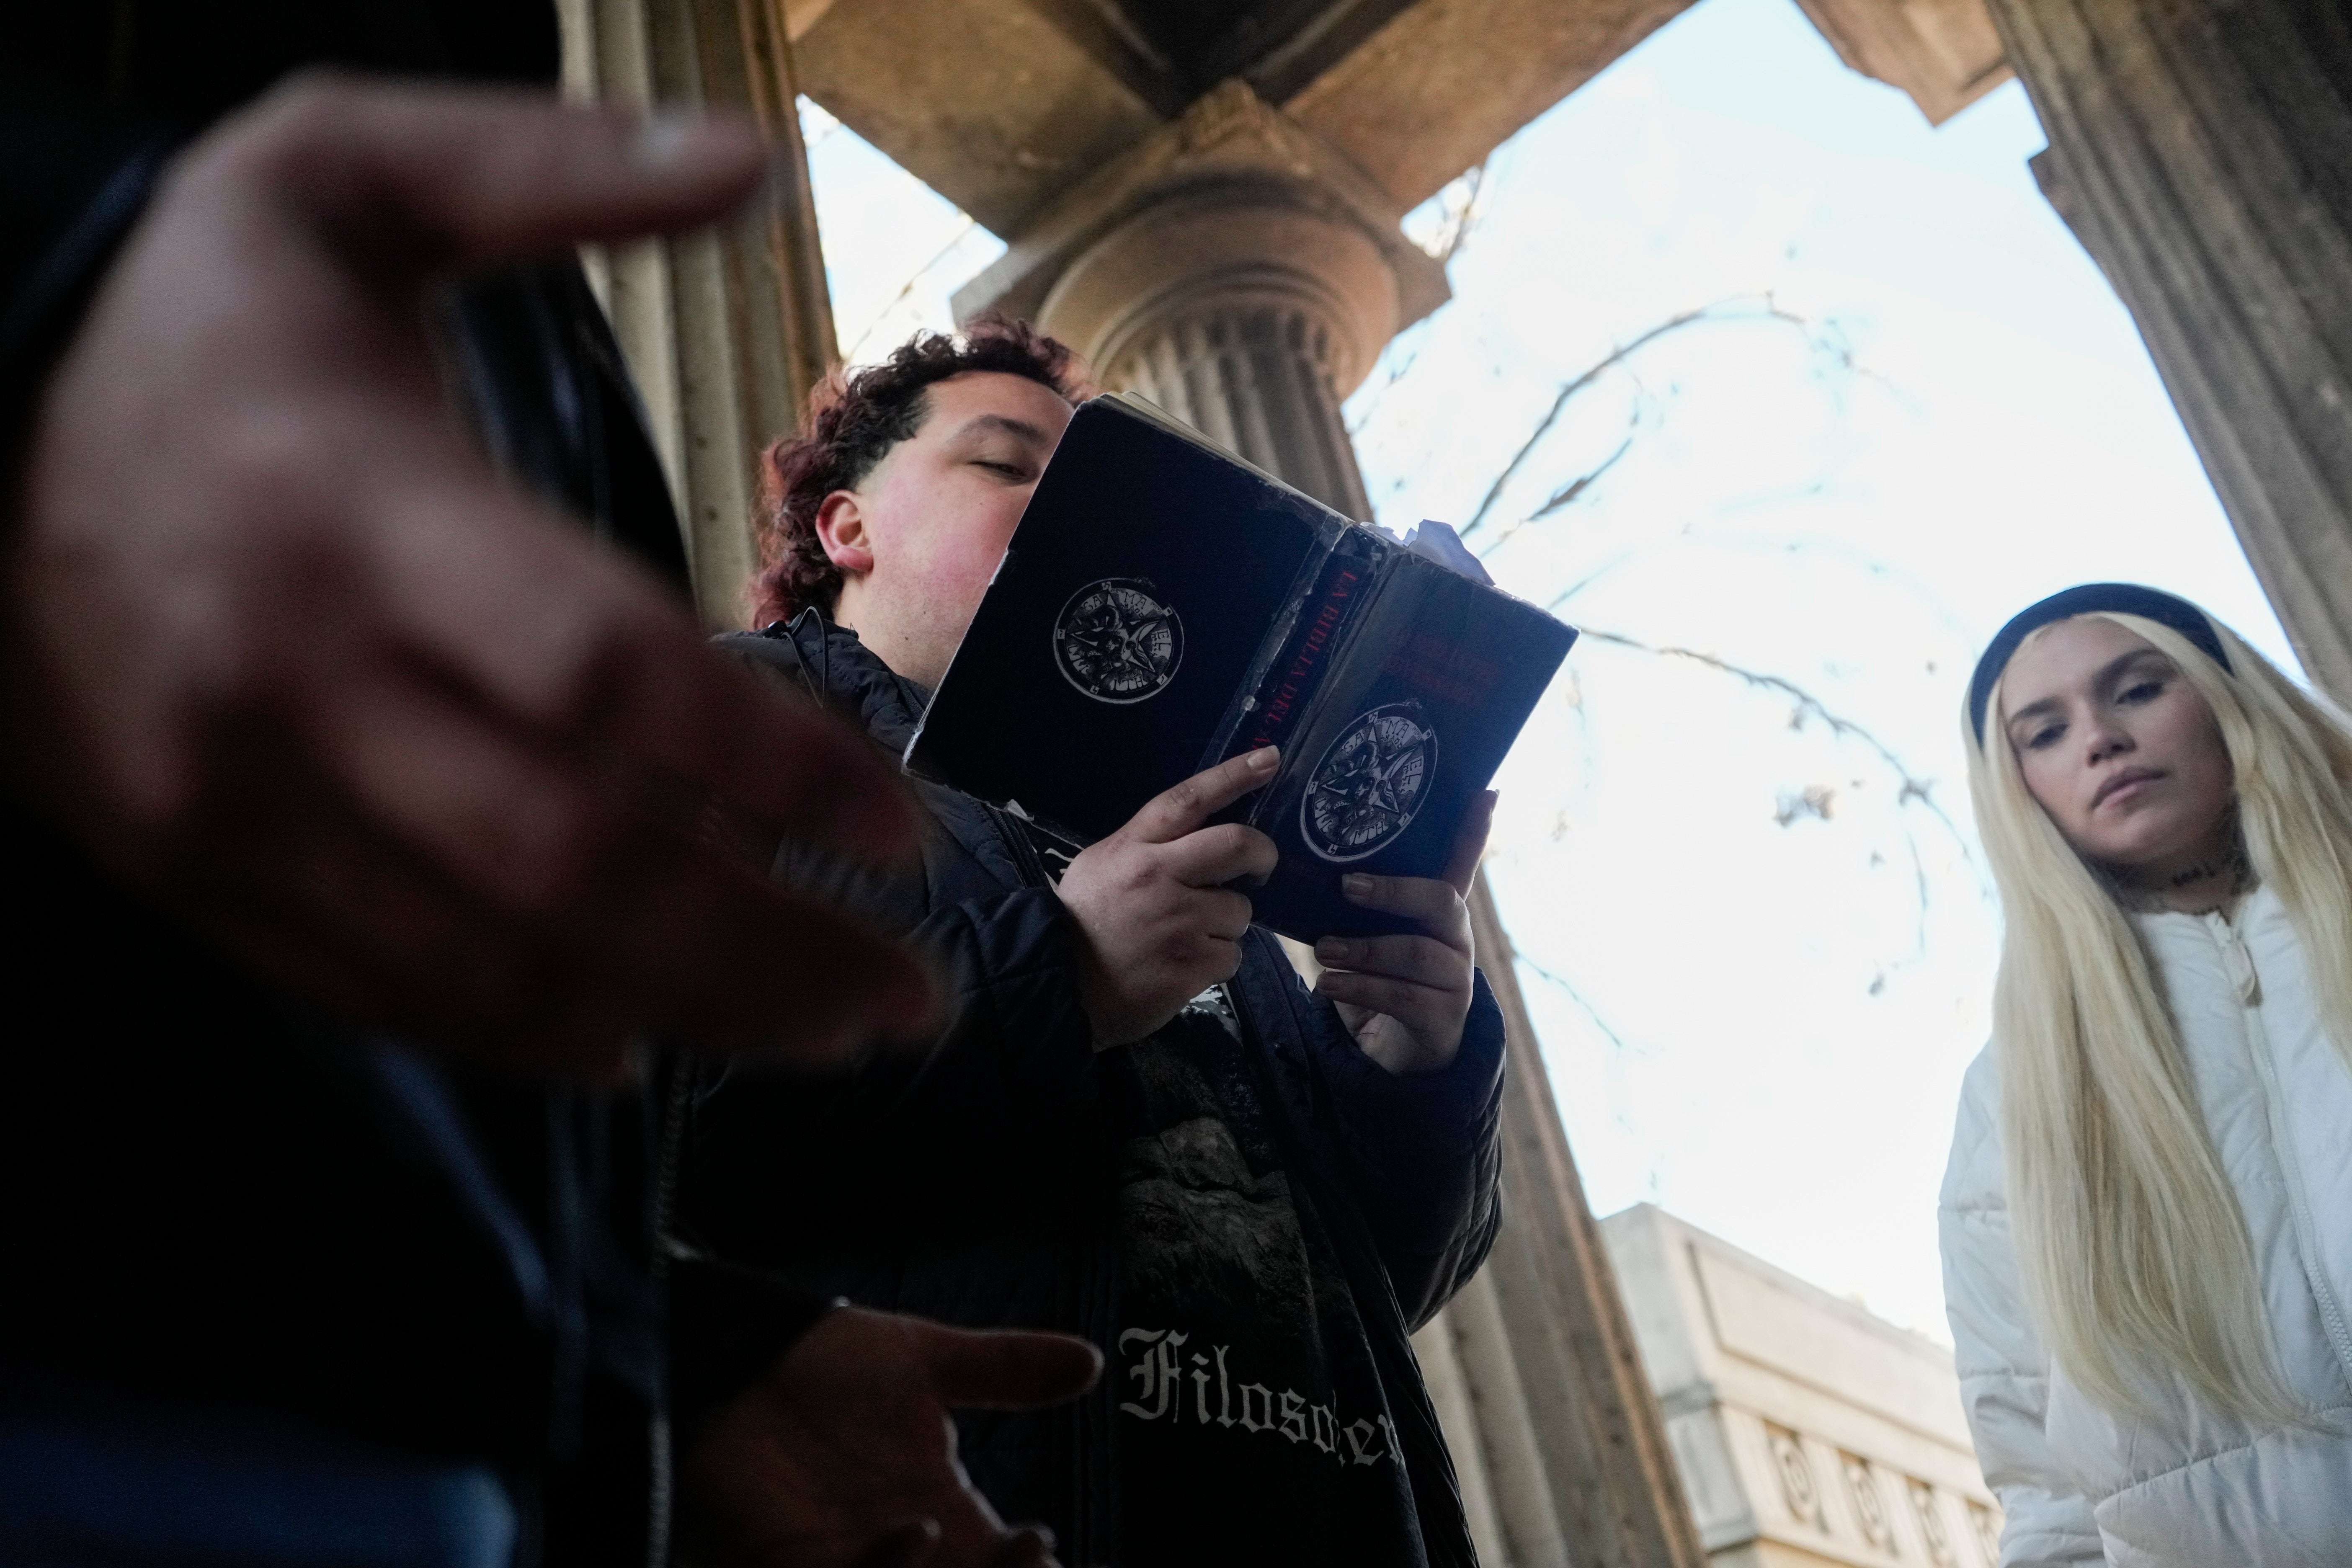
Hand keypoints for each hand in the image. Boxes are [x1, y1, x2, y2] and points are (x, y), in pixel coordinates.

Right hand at [6, 77, 935, 1076]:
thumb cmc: (196, 308)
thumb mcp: (344, 170)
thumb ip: (543, 163)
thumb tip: (746, 154)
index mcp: (353, 507)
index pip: (598, 672)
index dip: (770, 766)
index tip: (908, 832)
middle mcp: (290, 679)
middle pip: (569, 859)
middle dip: (766, 945)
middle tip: (913, 994)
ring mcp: (232, 798)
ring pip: (490, 954)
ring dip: (685, 1009)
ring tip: (833, 1030)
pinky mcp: (193, 868)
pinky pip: (379, 987)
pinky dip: (521, 1032)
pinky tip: (642, 1041)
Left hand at [677, 1306, 1101, 1567]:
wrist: (739, 1357)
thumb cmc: (828, 1362)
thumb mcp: (927, 1358)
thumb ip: (1007, 1367)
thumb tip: (1091, 1360)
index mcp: (948, 1516)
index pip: (1010, 1565)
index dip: (1038, 1566)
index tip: (1056, 1546)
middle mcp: (908, 1551)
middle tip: (1036, 1548)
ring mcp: (850, 1562)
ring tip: (1011, 1544)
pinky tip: (916, 1531)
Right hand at [1055, 746, 1281, 1045]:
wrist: (1060, 985)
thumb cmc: (1084, 921)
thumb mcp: (1102, 864)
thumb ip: (1147, 846)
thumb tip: (1199, 836)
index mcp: (1136, 846)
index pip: (1190, 798)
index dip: (1235, 775)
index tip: (1271, 758)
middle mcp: (1160, 876)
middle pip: (1239, 845)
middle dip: (1263, 855)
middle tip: (1261, 868)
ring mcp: (1179, 922)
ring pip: (1239, 910)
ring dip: (1226, 925)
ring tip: (1191, 937)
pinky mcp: (1192, 964)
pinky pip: (1232, 956)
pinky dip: (1217, 962)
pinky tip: (1188, 966)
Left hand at [1311, 790, 1494, 1074]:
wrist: (1394, 1051)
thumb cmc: (1377, 977)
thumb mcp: (1366, 931)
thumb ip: (1348, 900)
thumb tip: (1299, 860)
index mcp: (1438, 907)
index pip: (1462, 860)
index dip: (1474, 828)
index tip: (1486, 790)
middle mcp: (1456, 935)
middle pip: (1442, 900)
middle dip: (1394, 890)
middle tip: (1347, 886)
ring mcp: (1456, 976)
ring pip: (1417, 952)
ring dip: (1364, 948)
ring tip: (1323, 948)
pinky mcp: (1444, 1015)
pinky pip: (1403, 997)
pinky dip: (1360, 988)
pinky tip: (1326, 985)